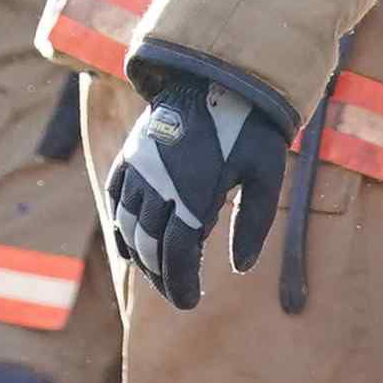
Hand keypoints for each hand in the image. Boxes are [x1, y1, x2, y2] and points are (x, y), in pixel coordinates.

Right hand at [103, 54, 295, 310]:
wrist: (217, 78)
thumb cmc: (249, 130)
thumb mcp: (266, 175)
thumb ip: (254, 223)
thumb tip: (240, 268)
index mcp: (195, 191)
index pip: (178, 254)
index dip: (181, 284)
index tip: (191, 304)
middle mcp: (159, 183)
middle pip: (151, 248)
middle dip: (163, 279)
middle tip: (181, 297)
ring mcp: (139, 169)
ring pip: (130, 229)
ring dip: (143, 260)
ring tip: (162, 277)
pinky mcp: (130, 158)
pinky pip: (116, 203)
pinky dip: (121, 230)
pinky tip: (131, 250)